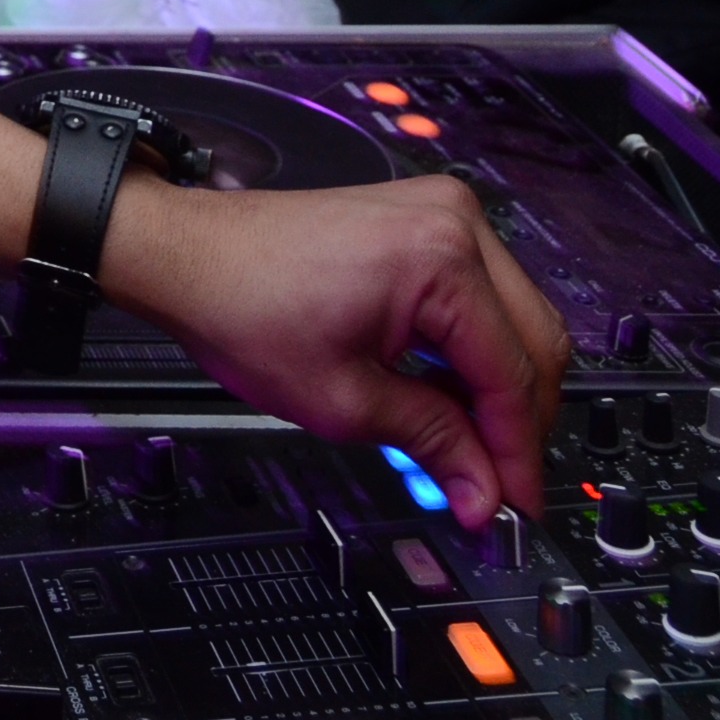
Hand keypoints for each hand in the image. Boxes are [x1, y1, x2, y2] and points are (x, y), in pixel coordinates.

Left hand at [102, 171, 571, 525]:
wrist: (183, 254)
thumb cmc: (237, 302)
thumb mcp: (343, 400)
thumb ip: (432, 444)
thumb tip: (485, 490)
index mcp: (442, 258)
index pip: (514, 375)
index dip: (518, 454)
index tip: (516, 505)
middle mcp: (454, 222)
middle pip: (535, 342)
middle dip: (519, 422)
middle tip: (496, 486)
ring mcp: (441, 215)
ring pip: (516, 320)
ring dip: (500, 388)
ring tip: (465, 447)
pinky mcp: (423, 224)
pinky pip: (481, 297)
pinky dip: (473, 350)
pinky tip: (446, 395)